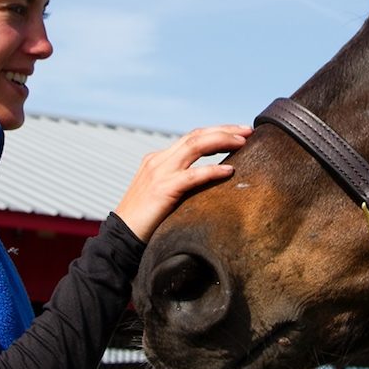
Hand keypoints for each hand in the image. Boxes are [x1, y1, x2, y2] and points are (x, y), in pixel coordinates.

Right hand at [115, 124, 252, 241]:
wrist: (120, 238)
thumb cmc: (145, 222)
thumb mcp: (162, 194)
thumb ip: (180, 183)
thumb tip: (210, 183)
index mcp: (158, 159)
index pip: (191, 137)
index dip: (216, 132)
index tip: (238, 132)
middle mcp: (158, 160)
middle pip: (196, 135)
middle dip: (224, 130)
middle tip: (248, 130)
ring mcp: (159, 173)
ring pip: (195, 145)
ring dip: (222, 140)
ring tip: (243, 141)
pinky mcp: (162, 189)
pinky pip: (193, 175)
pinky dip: (212, 170)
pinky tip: (229, 170)